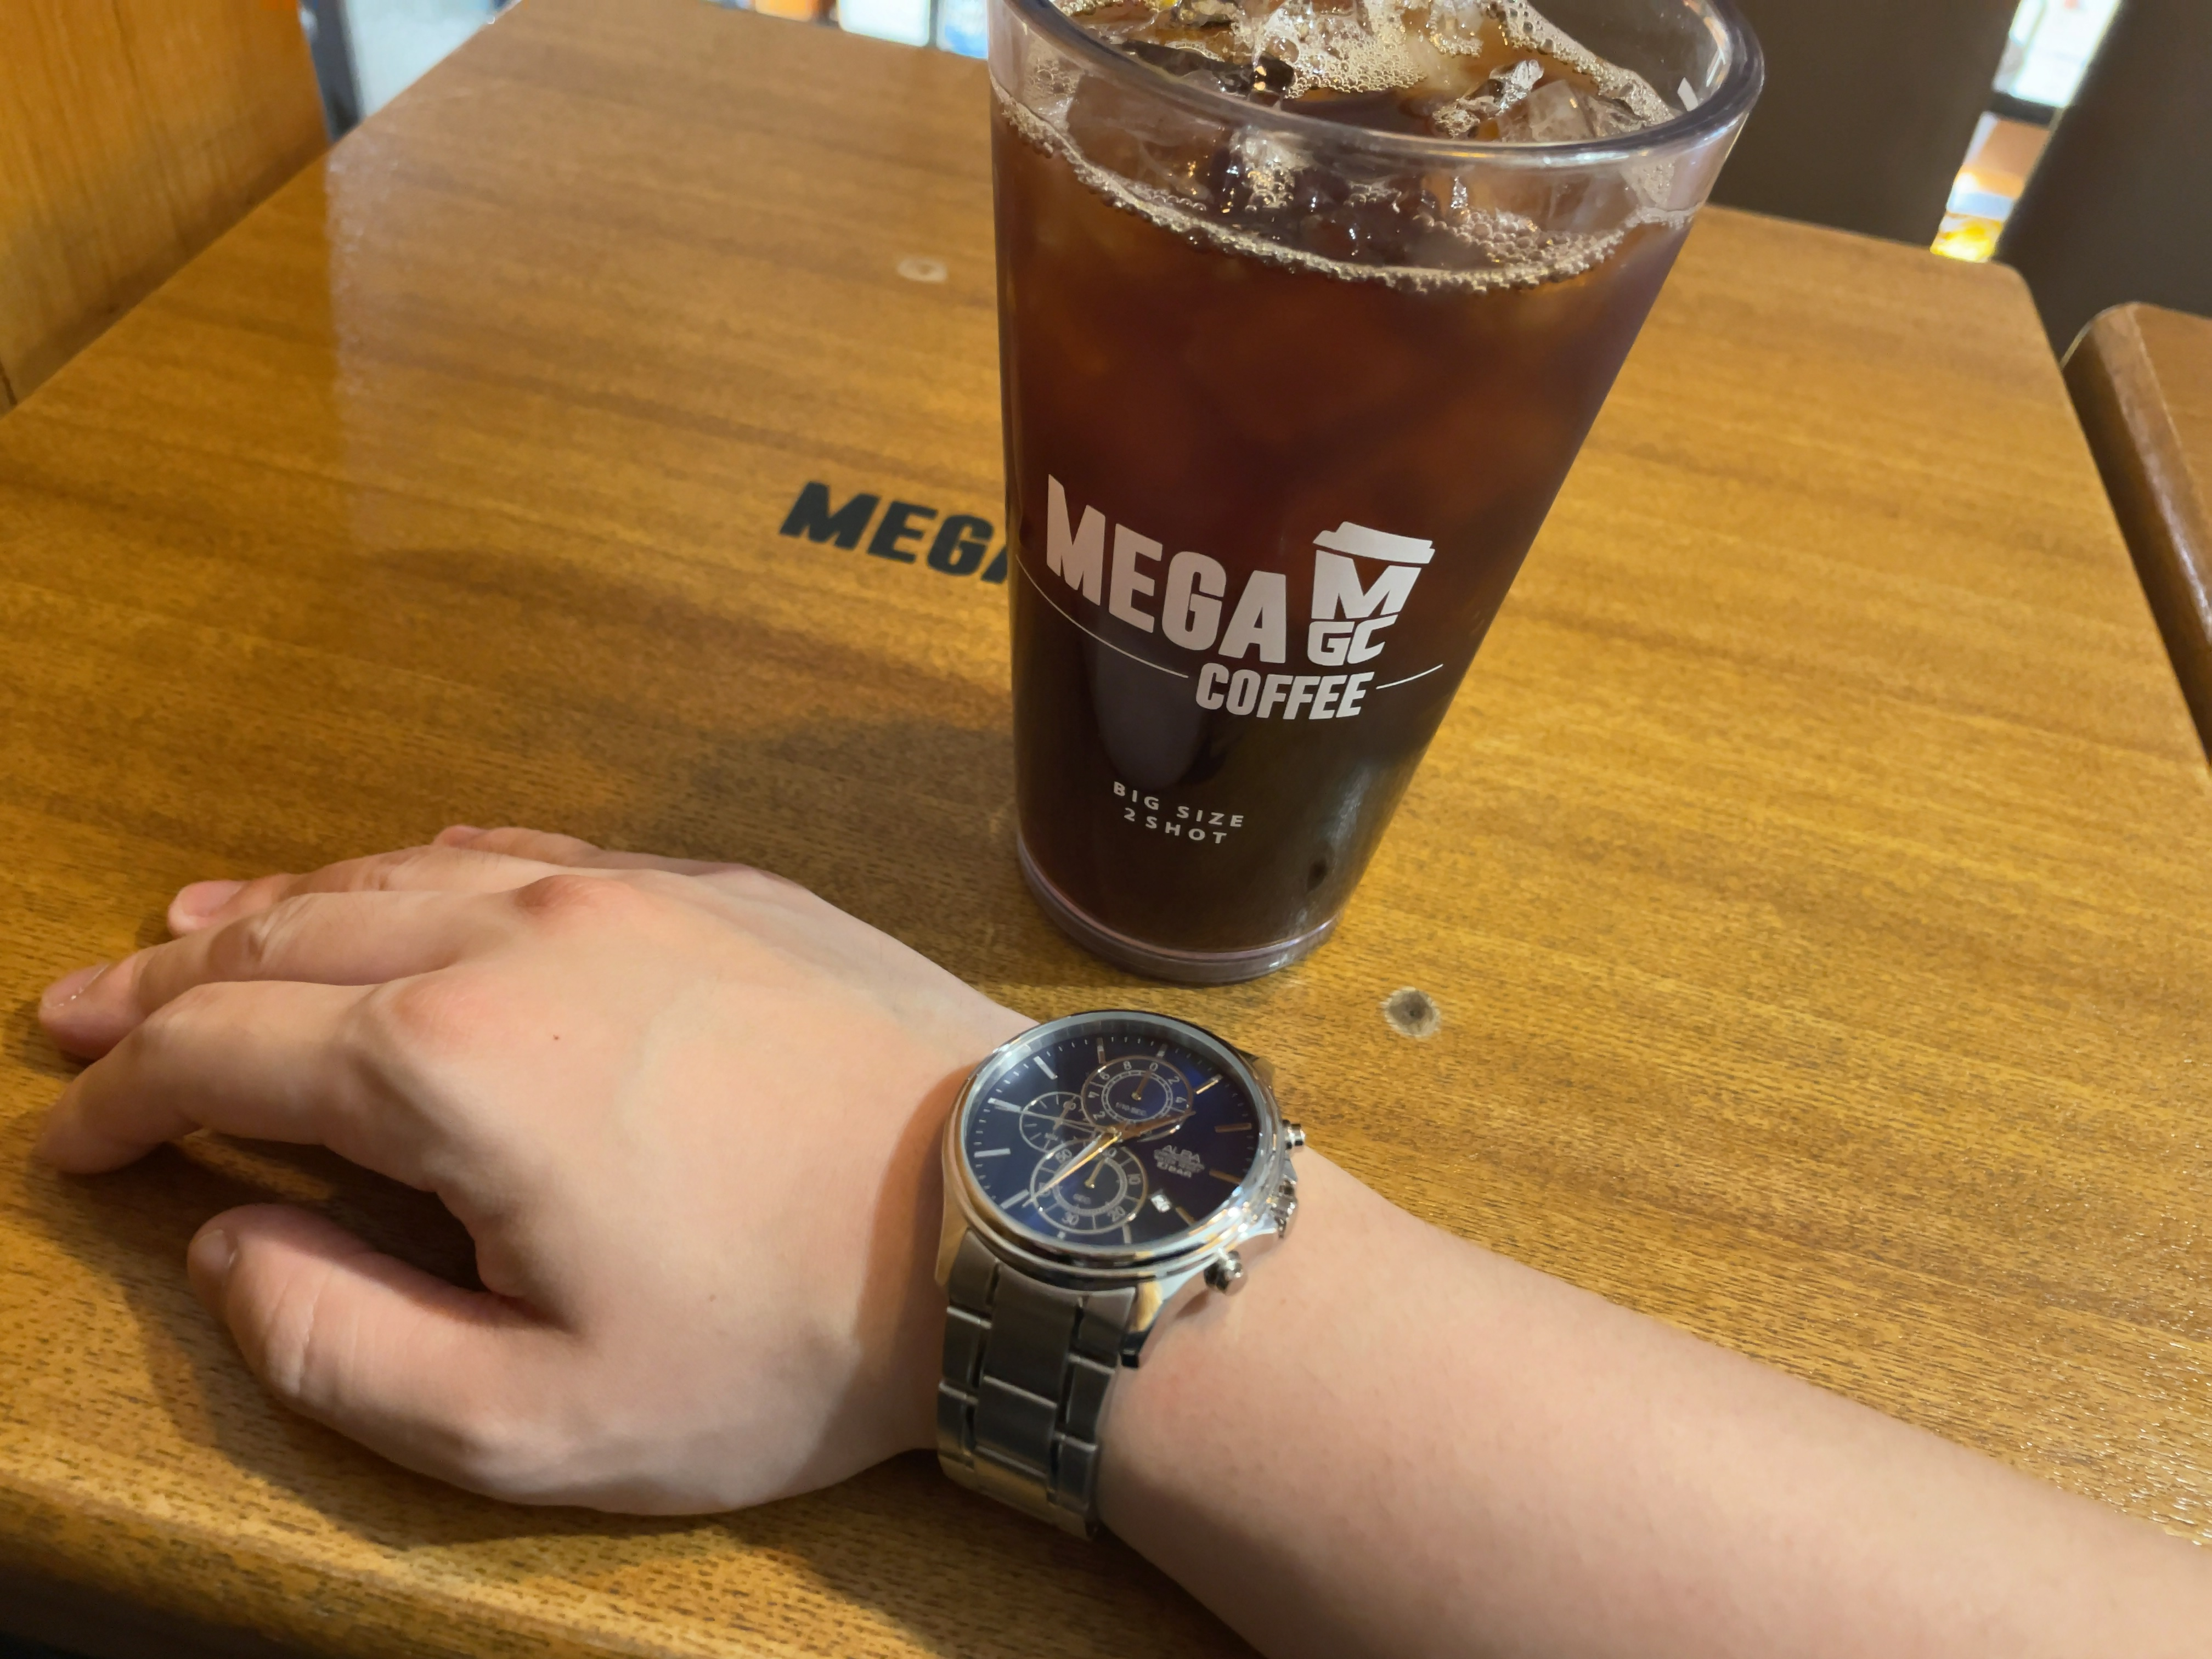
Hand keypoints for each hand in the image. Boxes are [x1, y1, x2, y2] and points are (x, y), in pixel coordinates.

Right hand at [34, 827, 1028, 1511]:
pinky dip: (429, 867)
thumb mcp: (540, 1419)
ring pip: (399, 876)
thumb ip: (342, 1347)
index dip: (123, 1100)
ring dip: (281, 909)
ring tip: (199, 929)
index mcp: (448, 1064)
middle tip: (84, 1013)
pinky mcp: (721, 886)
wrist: (1015, 1219)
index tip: (70, 1144)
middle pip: (288, 940)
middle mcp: (517, 938)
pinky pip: (531, 850)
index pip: (219, 1055)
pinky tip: (406, 874)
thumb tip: (230, 1251)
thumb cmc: (788, 1337)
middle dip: (168, 984)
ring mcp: (628, 893)